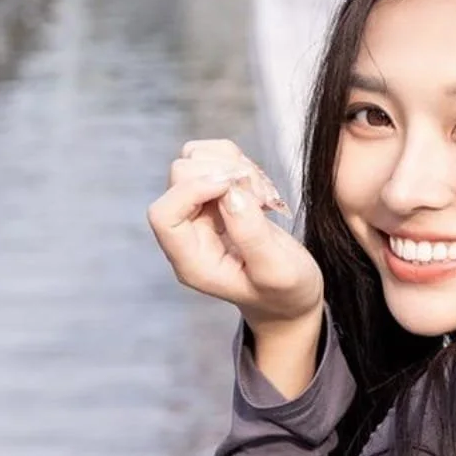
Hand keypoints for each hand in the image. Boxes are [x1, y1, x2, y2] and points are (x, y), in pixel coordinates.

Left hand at [148, 137, 325, 340]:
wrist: (291, 296)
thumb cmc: (284, 292)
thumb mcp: (277, 272)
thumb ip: (252, 236)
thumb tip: (230, 194)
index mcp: (193, 262)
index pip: (164, 215)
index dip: (192, 190)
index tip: (233, 187)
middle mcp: (189, 234)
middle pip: (179, 179)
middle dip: (223, 174)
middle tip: (260, 197)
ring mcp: (199, 213)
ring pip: (195, 160)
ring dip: (233, 165)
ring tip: (263, 194)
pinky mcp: (214, 197)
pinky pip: (212, 158)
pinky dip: (238, 161)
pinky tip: (259, 187)